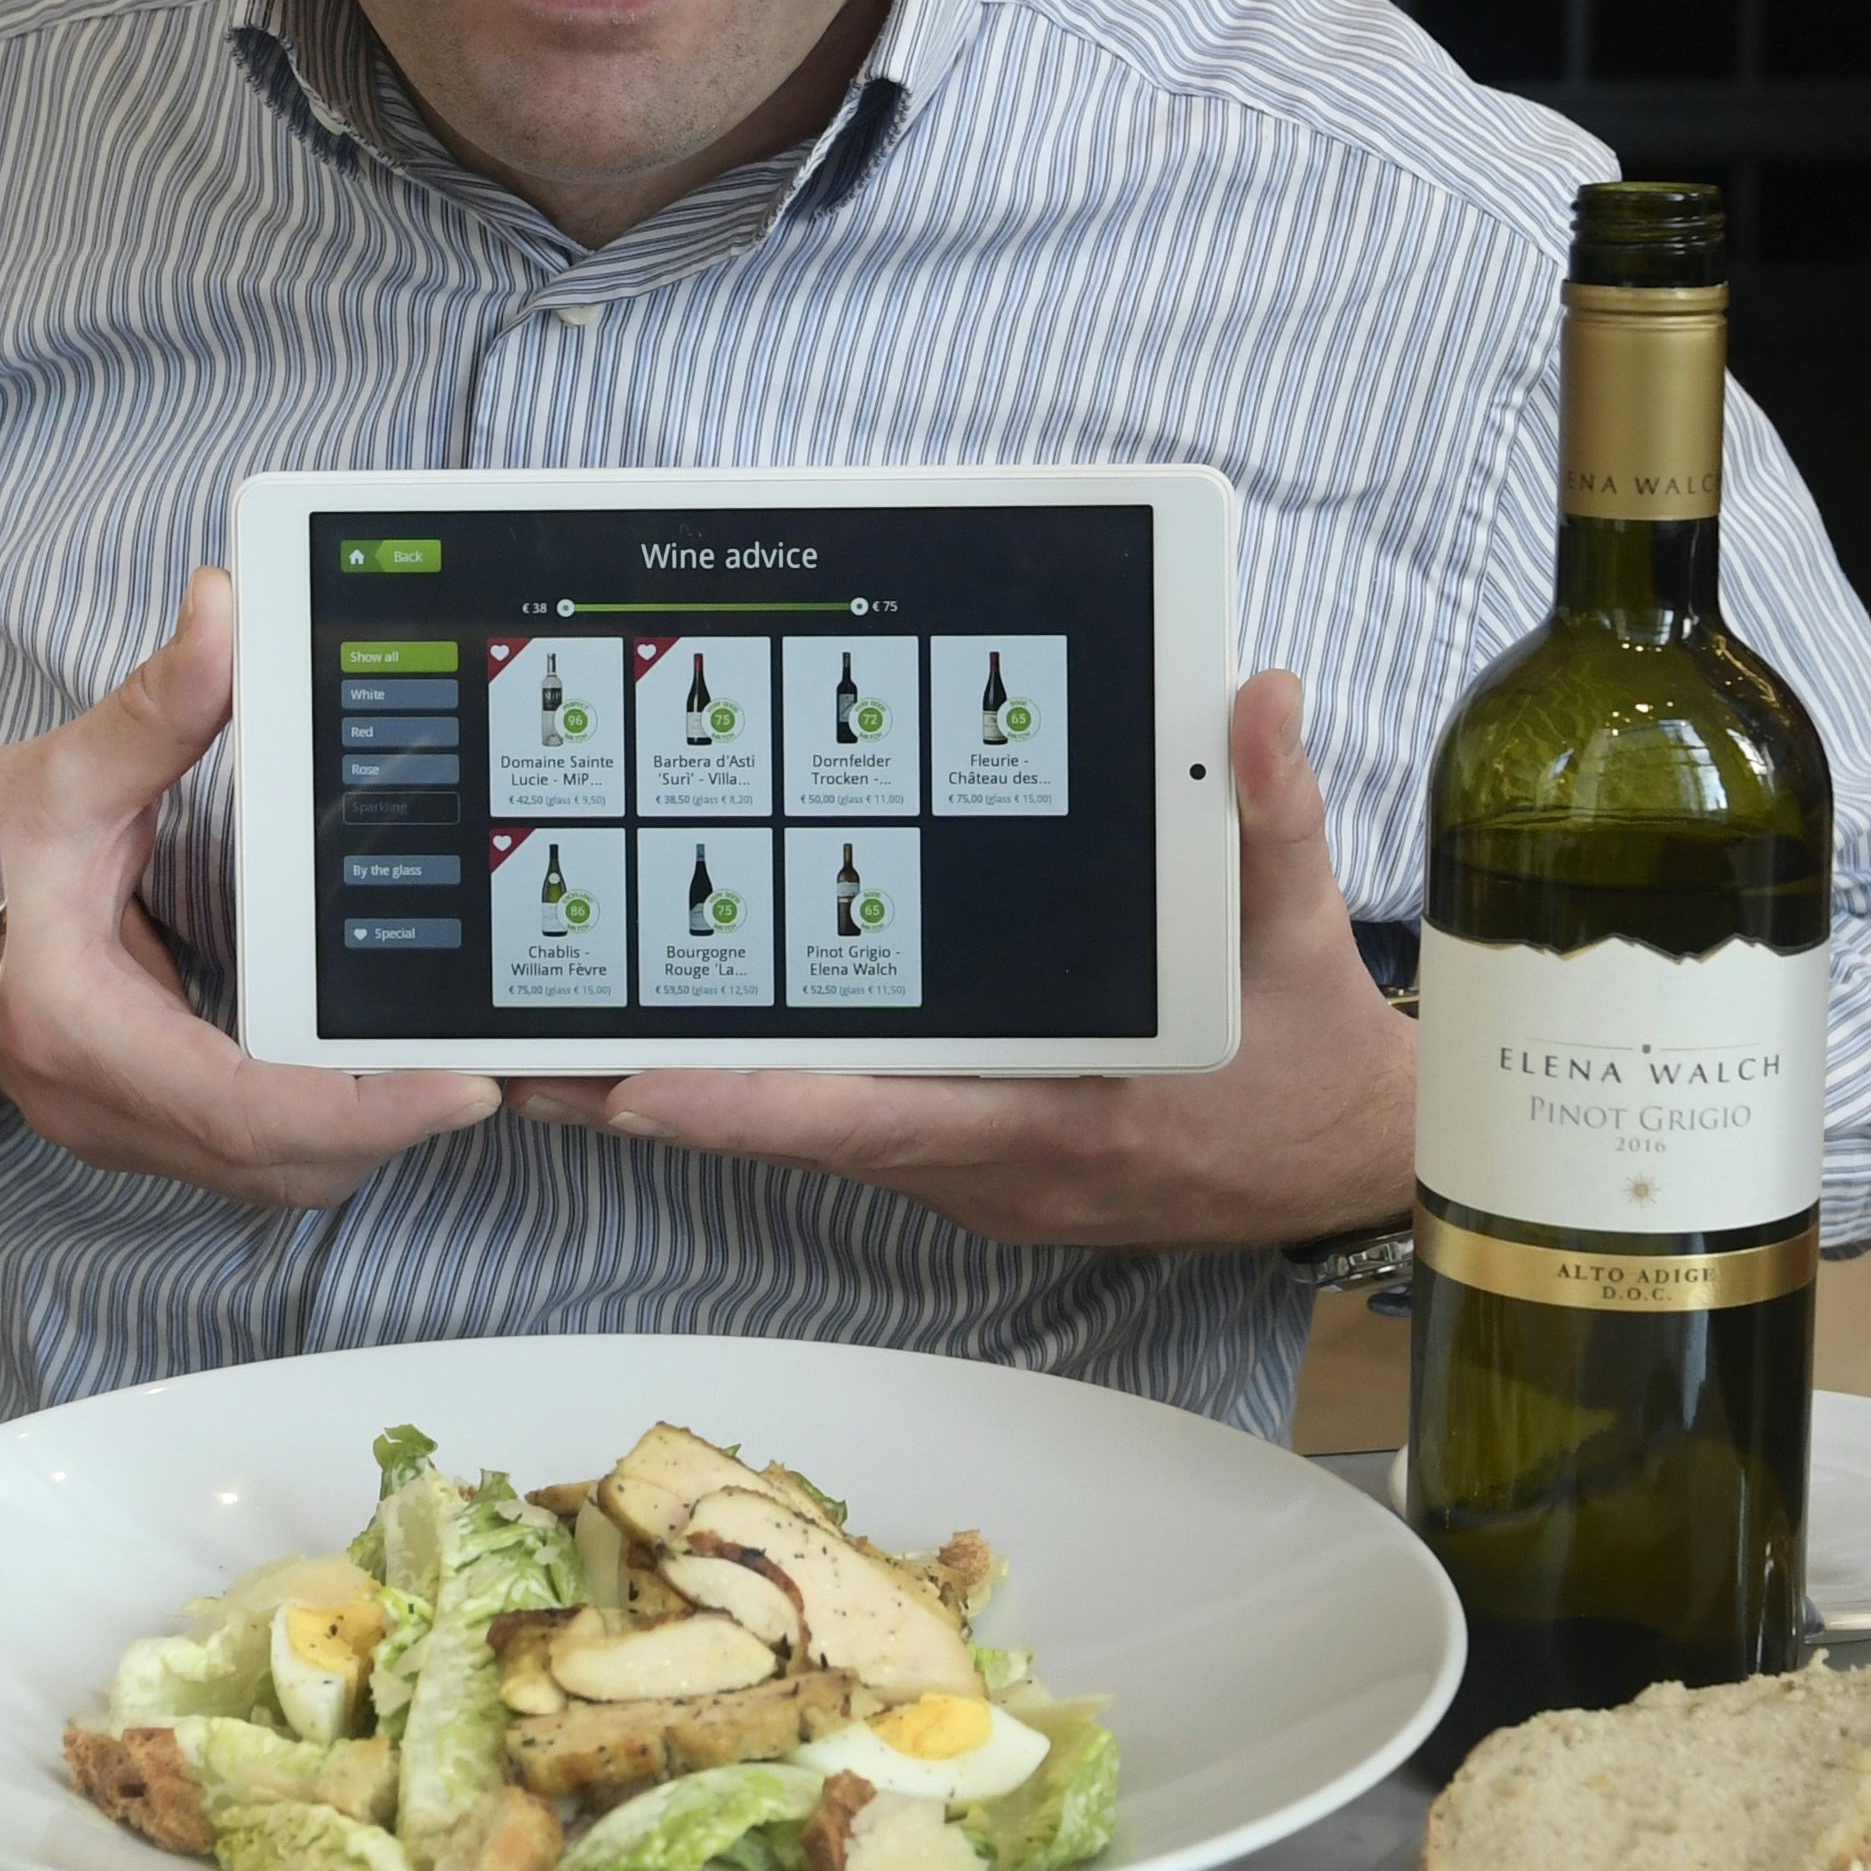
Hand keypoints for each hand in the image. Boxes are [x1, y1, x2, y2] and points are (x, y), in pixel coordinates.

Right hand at [0, 566, 495, 1207]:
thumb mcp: (57, 772)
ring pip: (263, 1174)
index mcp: (82, 1030)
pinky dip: (314, 1125)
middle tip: (486, 1065)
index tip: (460, 1085)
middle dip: (389, 1130)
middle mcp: (99, 1103)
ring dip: (357, 1137)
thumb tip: (225, 609)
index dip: (363, 1111)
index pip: (244, 1109)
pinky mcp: (128, 1112)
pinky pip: (239, 1147)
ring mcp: (110, 1120)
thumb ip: (156, 704)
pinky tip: (368, 1066)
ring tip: (445, 1069)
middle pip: (275, 1166)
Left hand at [512, 671, 1410, 1248]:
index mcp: (1053, 1121)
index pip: (874, 1112)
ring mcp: (969, 1172)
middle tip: (521, 1058)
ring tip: (554, 1053)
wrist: (1348, 1167)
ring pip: (804, 1135)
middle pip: (795, 1132)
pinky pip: (842, 1126)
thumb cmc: (1313, 1070)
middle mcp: (988, 1165)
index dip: (744, 1104)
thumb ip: (1273, 817)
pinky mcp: (964, 1161)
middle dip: (656, 1099)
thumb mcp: (1303, 944)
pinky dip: (760, 1093)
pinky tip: (678, 1049)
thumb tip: (1255, 698)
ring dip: (690, 1098)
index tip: (631, 1087)